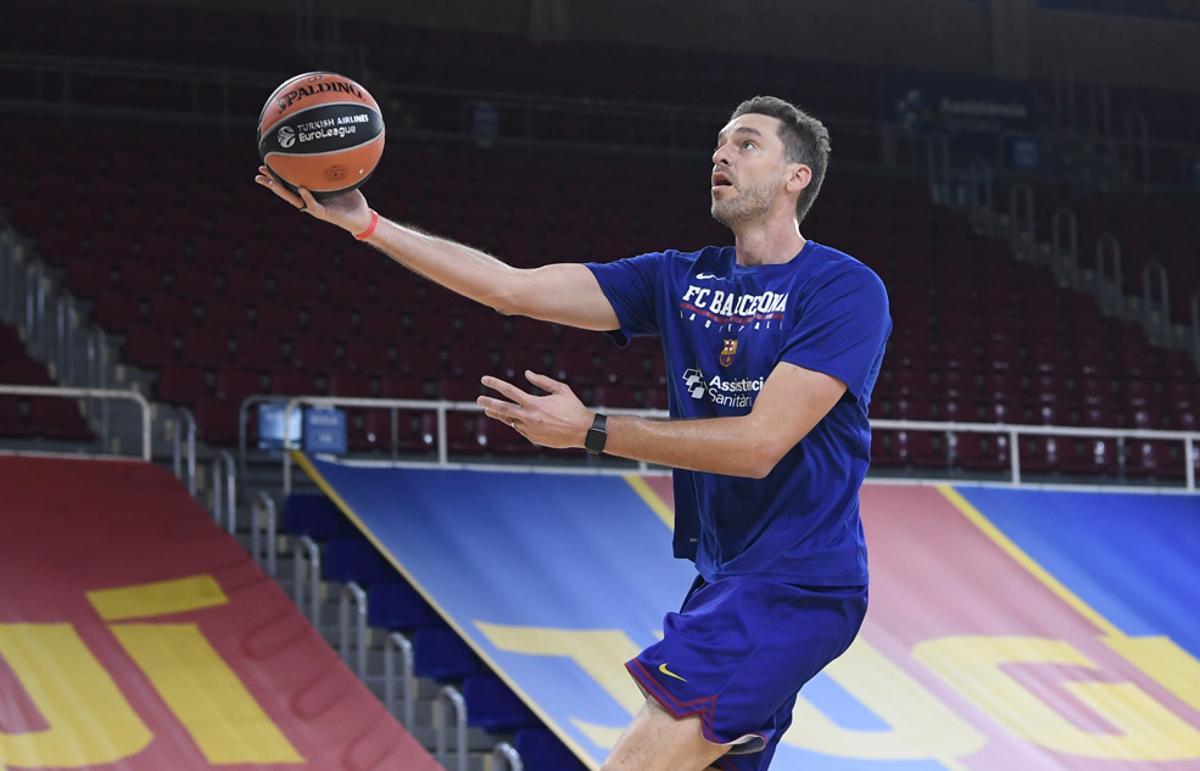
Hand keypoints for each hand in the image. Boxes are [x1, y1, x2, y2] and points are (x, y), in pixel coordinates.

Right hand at [254, 165, 372, 234]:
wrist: (362, 215)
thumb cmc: (351, 197)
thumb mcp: (340, 178)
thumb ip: (333, 166)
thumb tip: (330, 146)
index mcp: (309, 191)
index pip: (289, 182)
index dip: (276, 174)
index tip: (264, 164)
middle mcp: (308, 199)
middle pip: (285, 191)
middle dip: (271, 183)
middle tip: (258, 174)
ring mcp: (314, 207)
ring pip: (293, 199)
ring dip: (282, 191)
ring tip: (271, 182)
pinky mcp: (323, 213)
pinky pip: (313, 205)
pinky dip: (307, 197)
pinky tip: (301, 188)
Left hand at [477, 370, 592, 448]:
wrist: (583, 431)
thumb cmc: (573, 407)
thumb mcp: (561, 389)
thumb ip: (542, 381)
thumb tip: (527, 373)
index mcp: (534, 403)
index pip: (509, 391)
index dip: (495, 384)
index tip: (484, 379)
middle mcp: (529, 417)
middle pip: (503, 409)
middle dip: (489, 403)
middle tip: (478, 399)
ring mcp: (530, 430)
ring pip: (510, 421)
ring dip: (499, 414)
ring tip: (489, 410)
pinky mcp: (534, 439)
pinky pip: (520, 429)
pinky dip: (516, 423)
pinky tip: (513, 419)